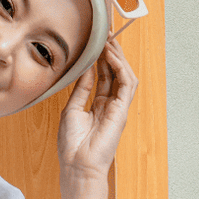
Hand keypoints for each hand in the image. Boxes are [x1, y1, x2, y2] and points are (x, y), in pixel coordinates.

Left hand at [57, 38, 138, 185]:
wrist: (78, 165)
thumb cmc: (72, 144)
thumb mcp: (72, 110)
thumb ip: (82, 90)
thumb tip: (86, 70)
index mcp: (98, 106)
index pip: (104, 76)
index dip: (101, 58)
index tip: (95, 41)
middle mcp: (110, 105)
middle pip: (115, 72)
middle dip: (111, 52)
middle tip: (105, 33)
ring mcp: (118, 107)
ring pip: (124, 75)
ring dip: (117, 56)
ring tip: (108, 40)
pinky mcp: (122, 110)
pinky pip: (126, 84)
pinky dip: (120, 68)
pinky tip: (111, 56)